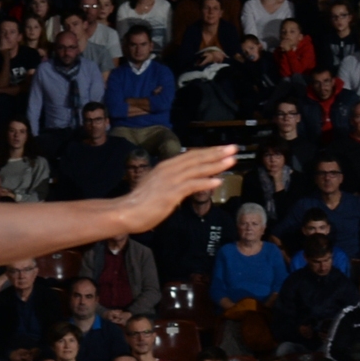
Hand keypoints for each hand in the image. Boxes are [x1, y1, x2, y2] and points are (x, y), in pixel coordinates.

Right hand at [113, 144, 236, 231]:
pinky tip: (218, 182)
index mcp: (166, 166)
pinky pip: (191, 185)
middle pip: (196, 158)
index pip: (191, 156)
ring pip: (197, 169)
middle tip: (234, 148)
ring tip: (231, 160)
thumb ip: (173, 182)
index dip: (209, 152)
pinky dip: (205, 182)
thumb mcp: (159, 186)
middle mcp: (169, 169)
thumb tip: (188, 182)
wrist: (126, 212)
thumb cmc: (142, 202)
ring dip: (215, 164)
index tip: (224, 149)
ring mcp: (170, 180)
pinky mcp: (170, 193)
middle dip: (216, 153)